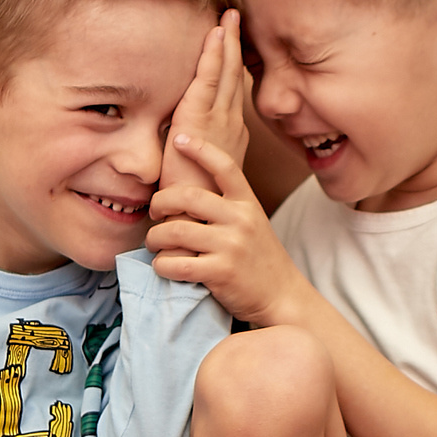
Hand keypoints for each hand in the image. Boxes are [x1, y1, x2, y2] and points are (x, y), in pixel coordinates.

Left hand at [146, 129, 306, 323]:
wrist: (282, 296)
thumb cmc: (259, 259)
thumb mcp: (252, 222)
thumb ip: (227, 206)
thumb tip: (186, 192)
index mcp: (247, 203)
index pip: (224, 166)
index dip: (200, 149)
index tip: (179, 139)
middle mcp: (240, 219)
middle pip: (186, 196)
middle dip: (160, 202)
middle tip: (154, 211)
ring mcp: (231, 245)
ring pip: (174, 231)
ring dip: (155, 238)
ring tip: (155, 243)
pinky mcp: (220, 272)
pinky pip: (176, 263)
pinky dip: (162, 265)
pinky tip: (164, 265)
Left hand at [157, 16, 250, 199]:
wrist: (213, 240)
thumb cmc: (200, 214)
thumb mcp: (200, 182)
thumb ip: (191, 164)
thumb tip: (174, 151)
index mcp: (231, 141)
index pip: (232, 95)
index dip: (232, 67)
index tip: (229, 41)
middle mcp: (232, 132)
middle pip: (234, 80)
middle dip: (233, 46)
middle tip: (232, 15)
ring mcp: (222, 131)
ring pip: (226, 78)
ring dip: (225, 46)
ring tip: (226, 18)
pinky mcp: (205, 132)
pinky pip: (209, 86)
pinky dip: (212, 60)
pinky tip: (214, 38)